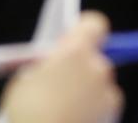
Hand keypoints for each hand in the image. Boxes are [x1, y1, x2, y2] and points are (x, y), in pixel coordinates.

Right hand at [0, 12, 123, 122]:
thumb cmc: (29, 113)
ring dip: (87, 91)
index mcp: (76, 51)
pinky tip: (71, 120)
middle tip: (61, 81)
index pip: (94, 24)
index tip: (74, 36)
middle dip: (81, 66)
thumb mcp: (25, 78)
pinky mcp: (112, 118)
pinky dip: (91, 111)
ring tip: (63, 107)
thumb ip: (44, 65)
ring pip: (100, 85)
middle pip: (96, 57)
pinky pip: (102, 107)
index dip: (85, 28)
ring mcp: (108, 96)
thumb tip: (52, 66)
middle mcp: (97, 69)